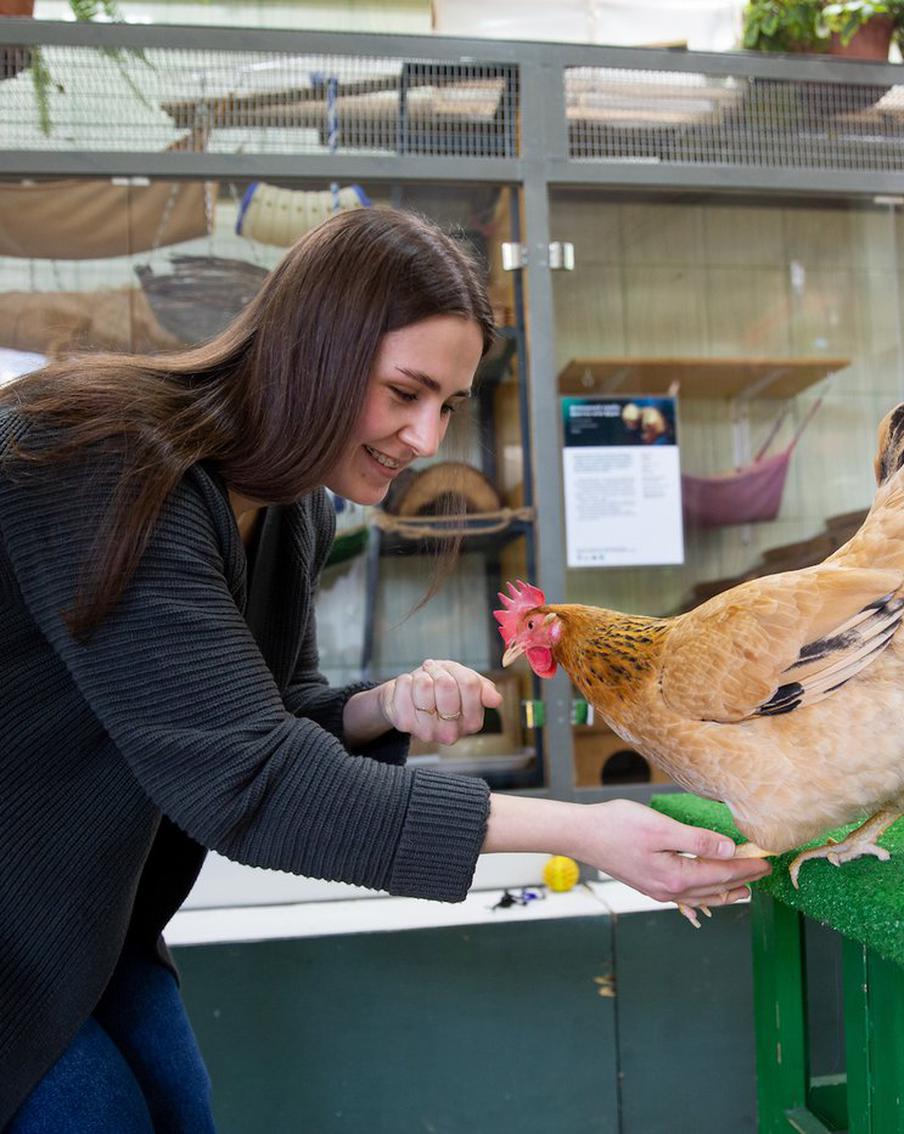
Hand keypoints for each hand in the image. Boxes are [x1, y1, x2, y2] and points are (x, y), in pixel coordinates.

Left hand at [378, 659, 502, 744]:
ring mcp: (426, 731)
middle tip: (432, 676)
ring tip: (420, 684)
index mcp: (472, 723)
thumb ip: (481, 688)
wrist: (409, 698)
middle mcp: (451, 733)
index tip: (448, 673)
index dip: (456, 671)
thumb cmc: (438, 688)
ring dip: (420, 676)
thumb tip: (496, 699)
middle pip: (447, 685)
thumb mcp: (463, 681)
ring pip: (424, 685)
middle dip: (437, 671)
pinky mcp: (403, 724)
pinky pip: (404, 686)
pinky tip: (408, 691)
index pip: (470, 684)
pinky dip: (404, 680)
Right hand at [576, 799, 770, 916]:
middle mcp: (669, 890)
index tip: (767, 861)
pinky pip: (686, 894)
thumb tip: (728, 850)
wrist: (581, 835)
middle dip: (742, 880)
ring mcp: (658, 889)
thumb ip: (697, 840)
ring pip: (701, 895)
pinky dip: (703, 893)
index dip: (747, 867)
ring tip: (744, 889)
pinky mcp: (649, 883)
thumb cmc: (616, 826)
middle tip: (764, 872)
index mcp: (676, 877)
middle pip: (715, 888)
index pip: (722, 874)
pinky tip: (704, 892)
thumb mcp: (661, 829)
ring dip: (725, 891)